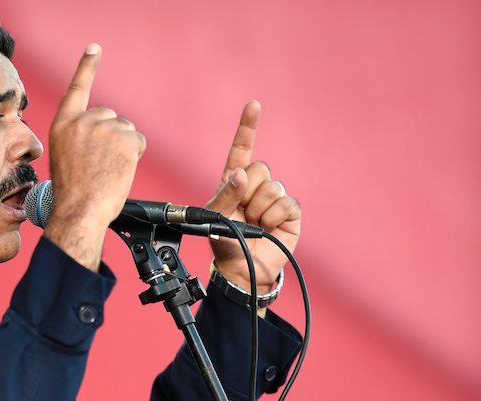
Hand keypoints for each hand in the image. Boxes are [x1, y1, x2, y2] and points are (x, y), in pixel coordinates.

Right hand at [43, 44, 146, 271]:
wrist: (79, 210)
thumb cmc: (73, 193)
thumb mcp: (66, 157)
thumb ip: (80, 138)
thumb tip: (103, 137)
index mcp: (63, 125)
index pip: (77, 89)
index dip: (87, 67)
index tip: (95, 48)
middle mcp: (82, 121)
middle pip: (110, 117)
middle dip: (111, 137)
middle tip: (101, 164)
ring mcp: (103, 127)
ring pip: (125, 130)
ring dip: (123, 148)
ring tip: (107, 170)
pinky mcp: (123, 137)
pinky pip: (137, 142)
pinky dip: (134, 155)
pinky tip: (119, 169)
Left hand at [205, 101, 300, 295]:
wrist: (242, 270)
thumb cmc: (224, 242)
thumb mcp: (215, 217)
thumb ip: (226, 194)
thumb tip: (242, 173)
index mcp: (234, 182)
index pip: (241, 150)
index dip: (248, 127)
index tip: (253, 105)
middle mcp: (255, 186)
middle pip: (260, 168)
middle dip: (248, 190)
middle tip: (242, 212)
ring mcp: (274, 198)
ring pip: (272, 186)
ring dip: (259, 208)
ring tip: (254, 223)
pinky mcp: (290, 213)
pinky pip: (285, 203)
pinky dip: (273, 217)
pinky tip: (268, 228)